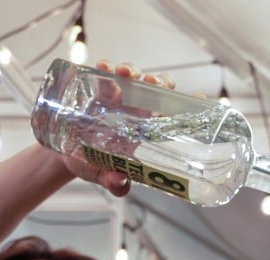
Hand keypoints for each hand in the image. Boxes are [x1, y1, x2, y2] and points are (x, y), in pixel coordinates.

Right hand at [60, 60, 176, 196]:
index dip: (189, 105)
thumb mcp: (101, 174)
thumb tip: (119, 183)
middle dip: (159, 82)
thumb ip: (113, 182)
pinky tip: (101, 68)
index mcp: (147, 130)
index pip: (173, 115)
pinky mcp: (98, 88)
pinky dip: (104, 68)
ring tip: (124, 73)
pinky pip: (105, 73)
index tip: (202, 97)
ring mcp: (119, 97)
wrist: (68, 151)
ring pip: (134, 76)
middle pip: (158, 89)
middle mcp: (137, 110)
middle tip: (152, 82)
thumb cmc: (93, 162)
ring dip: (132, 70)